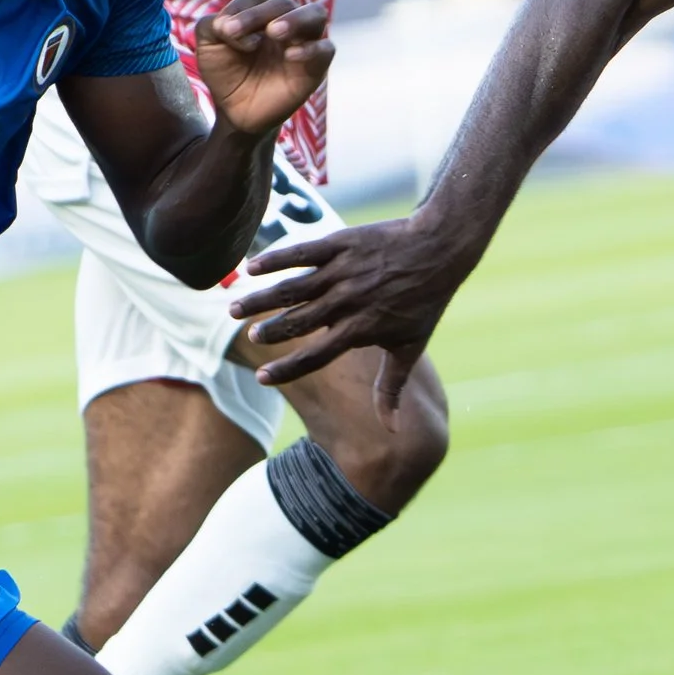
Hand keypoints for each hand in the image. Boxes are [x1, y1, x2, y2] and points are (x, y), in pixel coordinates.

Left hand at [193, 0, 332, 141]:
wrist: (236, 111)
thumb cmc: (226, 73)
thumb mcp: (208, 46)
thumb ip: (209, 25)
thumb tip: (226, 23)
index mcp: (262, 11)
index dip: (240, 8)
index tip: (223, 31)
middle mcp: (287, 21)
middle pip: (284, 3)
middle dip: (258, 14)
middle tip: (236, 31)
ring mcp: (304, 42)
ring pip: (316, 14)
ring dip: (294, 19)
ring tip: (274, 31)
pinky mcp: (316, 67)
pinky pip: (326, 49)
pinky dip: (311, 49)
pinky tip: (290, 56)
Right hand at [234, 217, 459, 405]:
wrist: (439, 249)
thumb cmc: (424, 302)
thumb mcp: (409, 348)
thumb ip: (391, 389)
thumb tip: (391, 431)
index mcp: (360, 330)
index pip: (316, 356)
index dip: (288, 369)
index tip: (261, 379)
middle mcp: (348, 302)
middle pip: (298, 321)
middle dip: (270, 331)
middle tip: (249, 336)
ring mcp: (343, 272)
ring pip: (293, 288)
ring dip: (262, 299)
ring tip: (233, 307)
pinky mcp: (341, 243)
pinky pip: (302, 253)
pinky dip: (275, 259)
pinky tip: (252, 268)